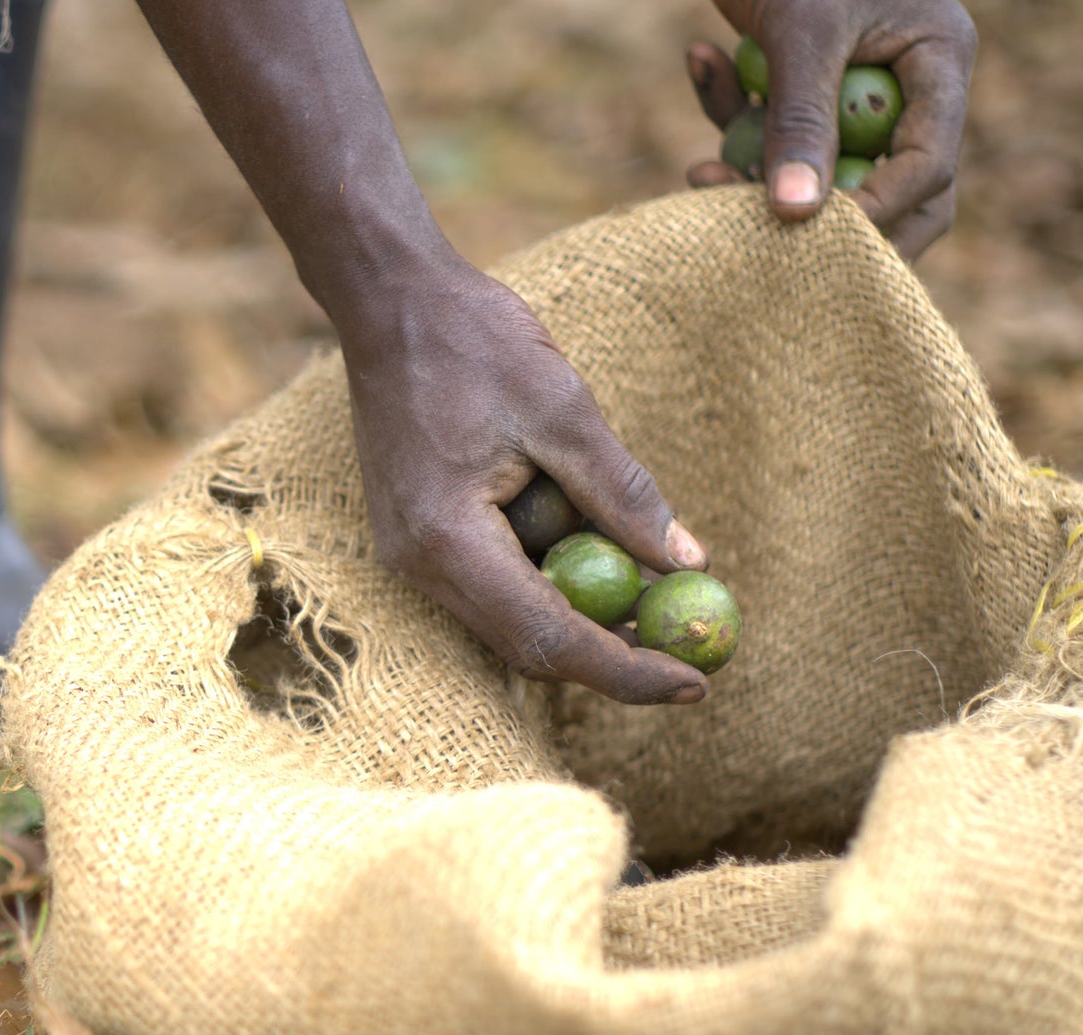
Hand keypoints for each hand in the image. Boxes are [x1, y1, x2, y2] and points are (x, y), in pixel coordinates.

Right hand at [338, 253, 712, 704]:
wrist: (389, 301)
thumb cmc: (474, 340)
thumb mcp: (563, 408)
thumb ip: (623, 493)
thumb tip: (690, 563)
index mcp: (450, 541)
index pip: (550, 637)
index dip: (626, 670)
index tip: (693, 685)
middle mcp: (421, 568)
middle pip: (528, 649)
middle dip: (610, 660)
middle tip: (685, 658)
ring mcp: (413, 559)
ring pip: (511, 626)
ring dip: (584, 626)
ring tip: (656, 608)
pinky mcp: (419, 540)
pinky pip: (494, 590)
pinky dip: (551, 589)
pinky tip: (599, 562)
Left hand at [685, 0, 975, 258]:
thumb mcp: (800, 32)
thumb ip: (800, 120)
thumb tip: (795, 217)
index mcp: (937, 60)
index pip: (929, 168)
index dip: (876, 214)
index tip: (813, 238)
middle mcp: (908, 83)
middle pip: (891, 194)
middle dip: (823, 226)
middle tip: (763, 250)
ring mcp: (857, 88)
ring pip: (821, 173)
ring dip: (755, 174)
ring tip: (698, 168)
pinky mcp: (803, 86)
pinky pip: (773, 132)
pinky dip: (730, 111)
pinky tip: (701, 59)